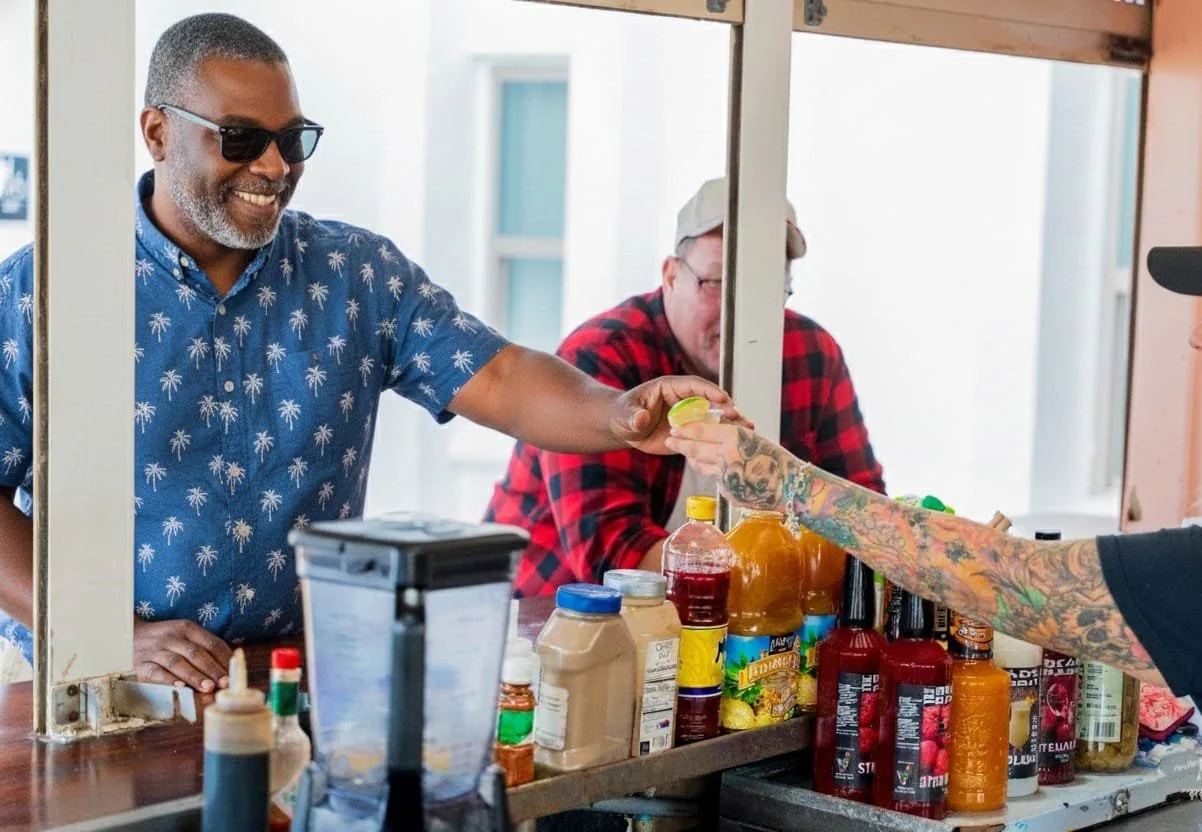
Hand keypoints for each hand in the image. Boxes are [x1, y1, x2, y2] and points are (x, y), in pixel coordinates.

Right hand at [133, 618, 231, 691]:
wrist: (126, 636)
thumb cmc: (164, 642)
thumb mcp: (184, 637)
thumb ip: (204, 650)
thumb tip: (228, 670)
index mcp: (187, 628)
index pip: (211, 643)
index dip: (224, 660)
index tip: (233, 674)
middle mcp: (171, 637)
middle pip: (196, 653)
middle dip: (212, 670)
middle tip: (224, 684)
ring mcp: (155, 650)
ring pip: (178, 663)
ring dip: (194, 676)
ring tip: (208, 688)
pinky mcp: (140, 664)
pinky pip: (156, 673)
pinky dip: (169, 681)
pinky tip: (181, 688)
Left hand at [611, 376, 751, 454]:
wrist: (624, 428)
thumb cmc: (623, 414)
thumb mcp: (626, 414)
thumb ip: (634, 416)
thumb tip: (640, 418)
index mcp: (670, 387)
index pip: (694, 386)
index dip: (709, 391)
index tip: (723, 398)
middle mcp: (684, 400)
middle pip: (709, 400)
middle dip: (725, 407)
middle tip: (737, 416)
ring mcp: (689, 416)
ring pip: (712, 417)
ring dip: (729, 423)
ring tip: (747, 429)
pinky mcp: (690, 432)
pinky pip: (707, 434)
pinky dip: (721, 439)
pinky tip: (736, 445)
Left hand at [665, 421, 792, 511]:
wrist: (791, 488)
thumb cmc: (777, 461)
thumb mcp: (754, 440)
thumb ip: (731, 437)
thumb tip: (711, 434)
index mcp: (735, 438)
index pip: (702, 431)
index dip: (686, 429)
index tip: (675, 427)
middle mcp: (727, 456)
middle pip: (695, 449)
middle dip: (680, 444)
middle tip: (670, 440)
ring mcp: (725, 476)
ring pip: (700, 465)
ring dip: (691, 458)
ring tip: (685, 453)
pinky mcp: (727, 491)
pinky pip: (713, 478)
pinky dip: (710, 471)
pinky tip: (710, 467)